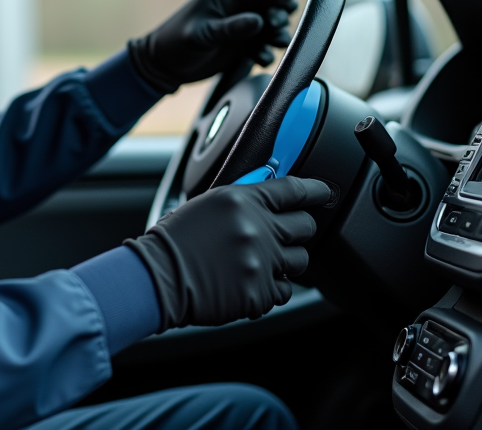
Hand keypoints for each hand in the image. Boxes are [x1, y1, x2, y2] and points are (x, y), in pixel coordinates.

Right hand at [125, 177, 331, 328]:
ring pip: (300, 261)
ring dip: (286, 261)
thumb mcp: (206, 204)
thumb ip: (241, 200)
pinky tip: (248, 282)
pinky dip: (270, 288)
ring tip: (260, 261)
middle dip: (298, 229)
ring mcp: (262, 262)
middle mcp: (258, 228)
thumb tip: (267, 198)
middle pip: (305, 226)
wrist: (158, 277)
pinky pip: (283, 291)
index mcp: (242, 200)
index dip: (314, 190)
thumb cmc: (173, 241)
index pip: (294, 189)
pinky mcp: (260, 293)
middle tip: (284, 233)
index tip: (323, 193)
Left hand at [127, 0, 295, 92]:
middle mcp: (238, 6)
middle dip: (280, 13)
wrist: (163, 67)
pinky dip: (266, 51)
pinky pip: (263, 45)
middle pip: (272, 2)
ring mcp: (241, 26)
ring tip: (275, 43)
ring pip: (271, 25)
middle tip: (275, 26)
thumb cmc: (176, 42)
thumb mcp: (202, 34)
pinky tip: (261, 59)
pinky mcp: (241, 44)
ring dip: (278, 34)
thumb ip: (230, 27)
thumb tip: (260, 21)